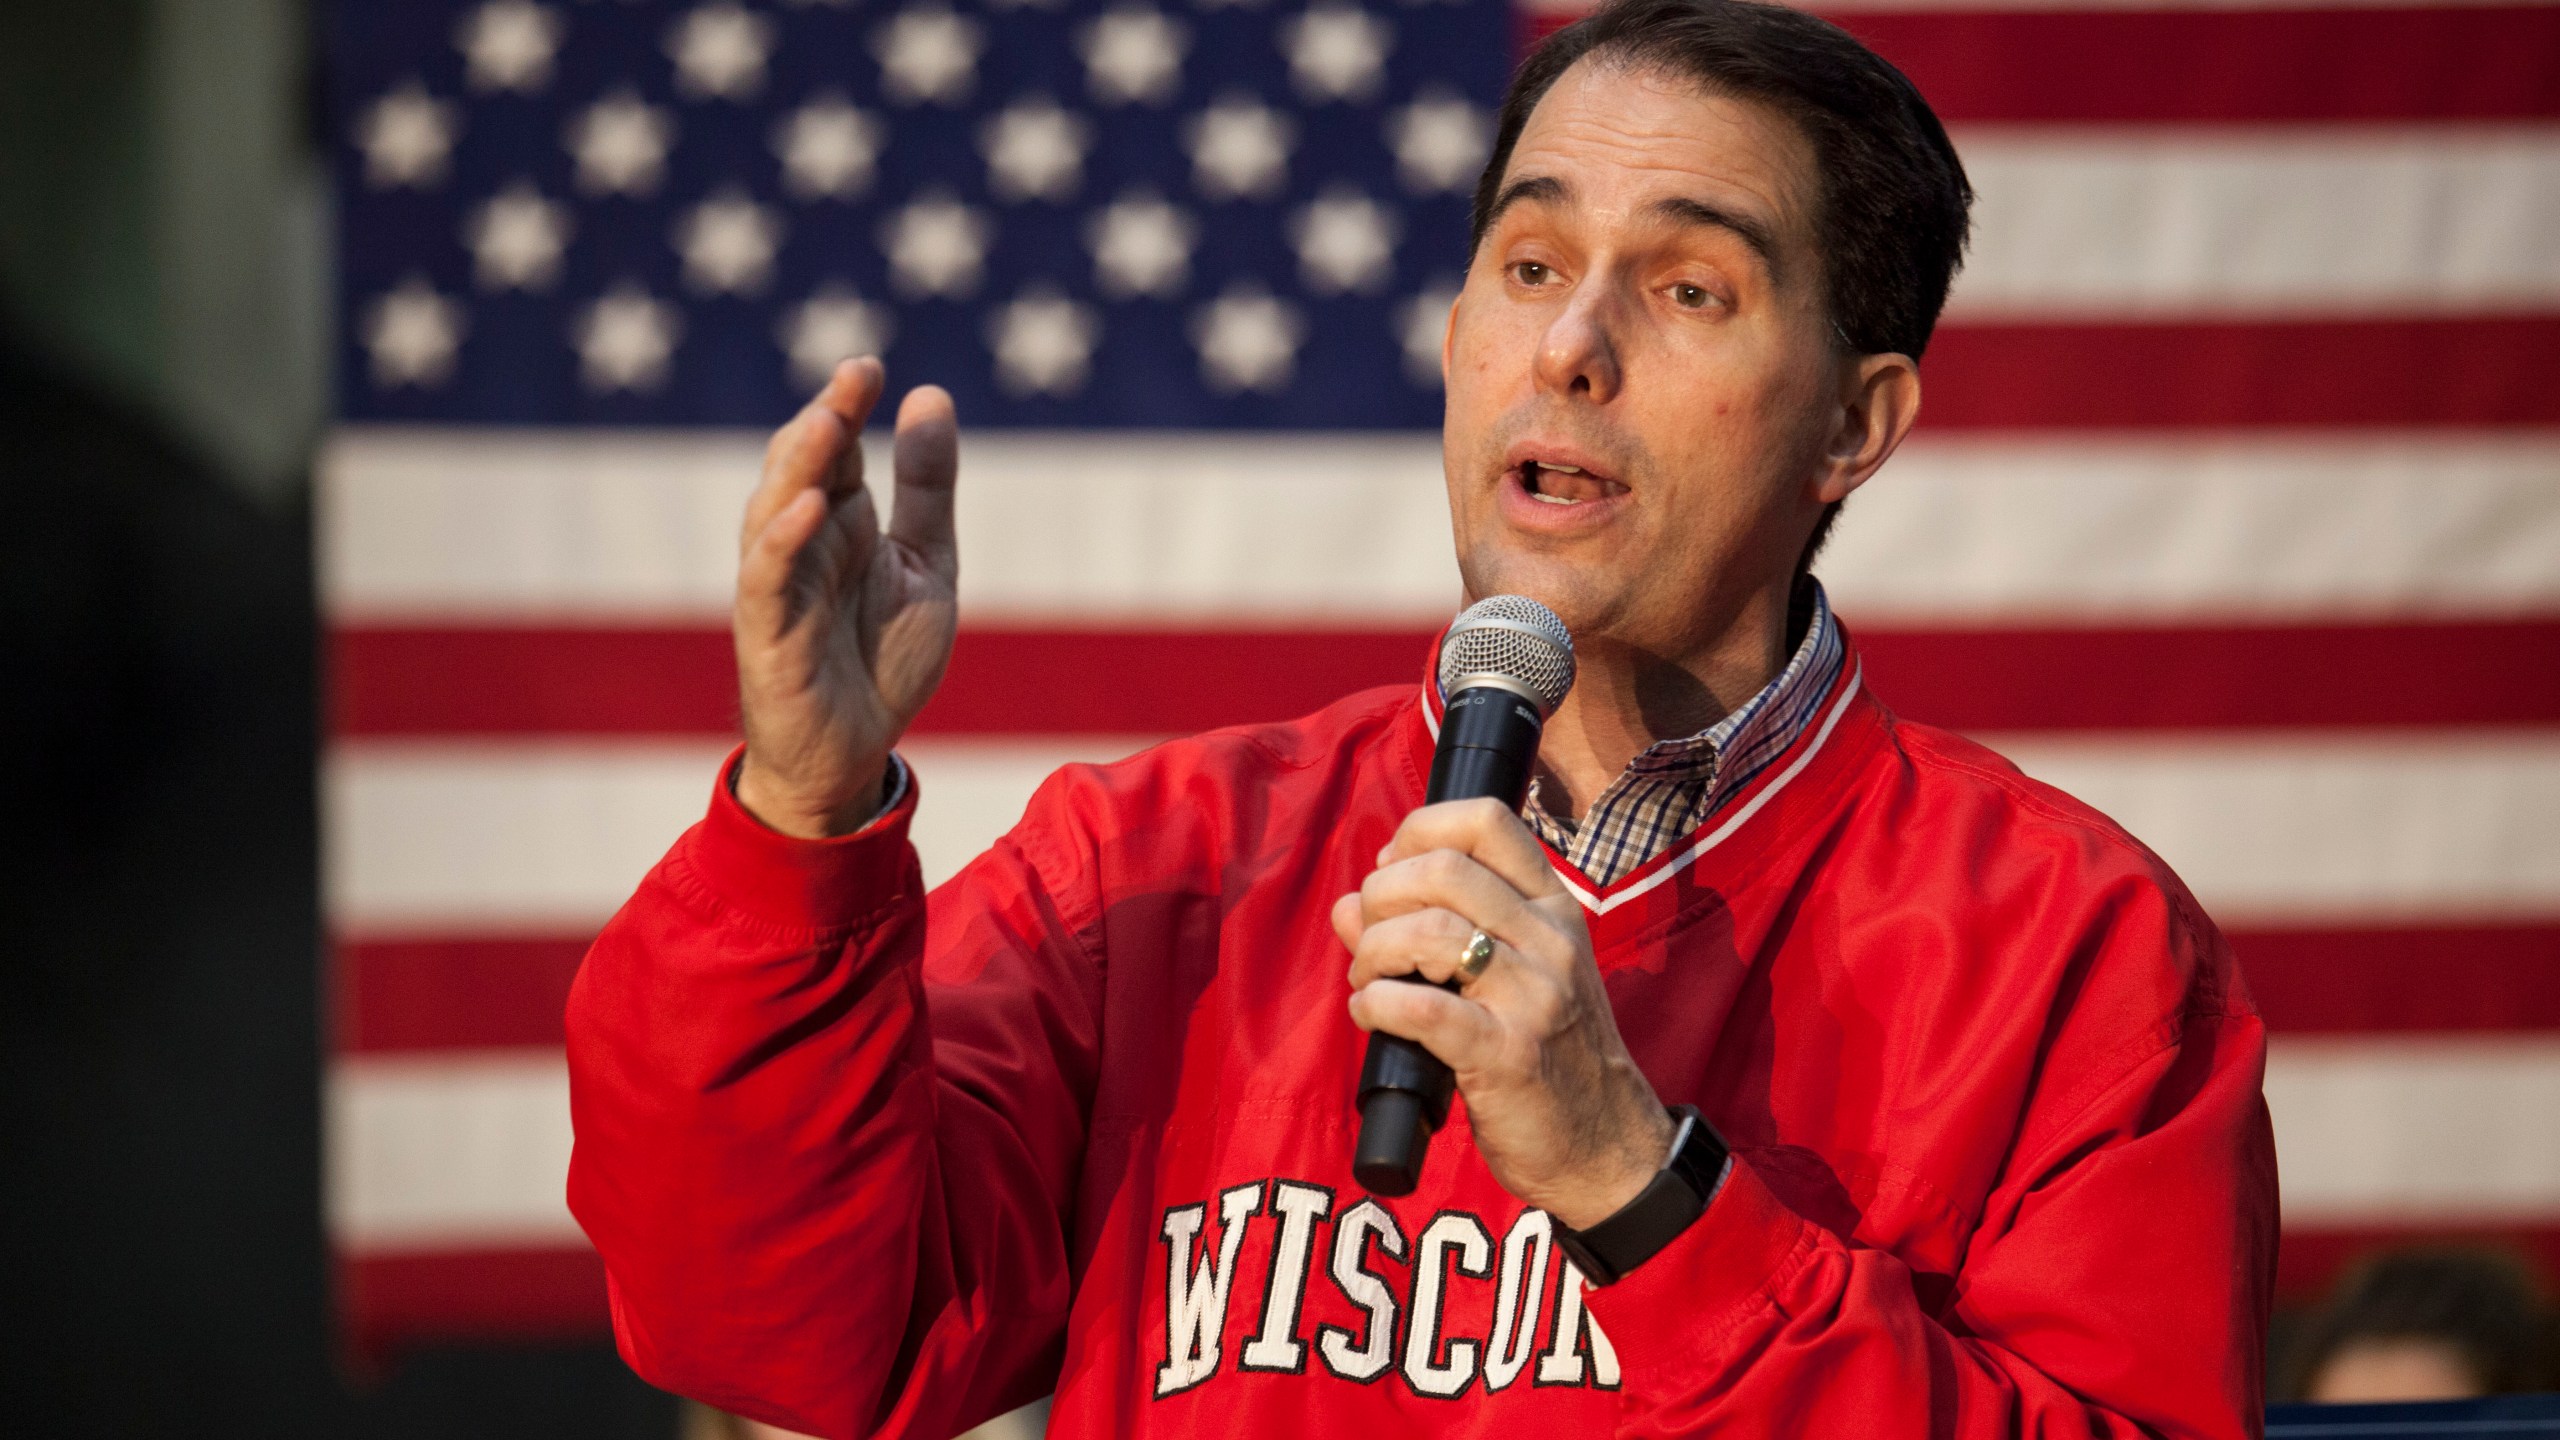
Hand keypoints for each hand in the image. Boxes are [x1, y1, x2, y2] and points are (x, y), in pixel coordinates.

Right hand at [734, 359, 959, 838]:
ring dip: (797, 468)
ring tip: (828, 424)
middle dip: (822, 421)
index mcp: (839, 522)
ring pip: (772, 512)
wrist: (857, 754)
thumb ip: (926, 487)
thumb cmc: (883, 658)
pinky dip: (782, 542)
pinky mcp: (767, 635)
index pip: (835, 450)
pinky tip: (809, 509)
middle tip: (854, 378)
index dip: (846, 405)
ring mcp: (779, 587)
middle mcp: (802, 544)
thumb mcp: (926, 563)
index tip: (869, 366)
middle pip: (799, 468)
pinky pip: (766, 581)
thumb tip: (929, 396)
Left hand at [1333, 799, 1675, 1228]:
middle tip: (1373, 939)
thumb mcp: (1509, 977)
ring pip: (1426, 931)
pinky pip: (1421, 1009)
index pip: (1486, 820)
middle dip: (1382, 895)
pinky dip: (1376, 1005)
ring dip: (1373, 953)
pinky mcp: (1506, 1055)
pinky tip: (1372, 1016)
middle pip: (1441, 868)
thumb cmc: (1550, 1056)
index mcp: (1552, 907)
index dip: (1418, 831)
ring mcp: (1531, 996)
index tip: (1391, 873)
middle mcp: (1547, 939)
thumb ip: (1429, 928)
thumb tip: (1348, 904)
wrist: (1606, 1146)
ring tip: (1369, 982)